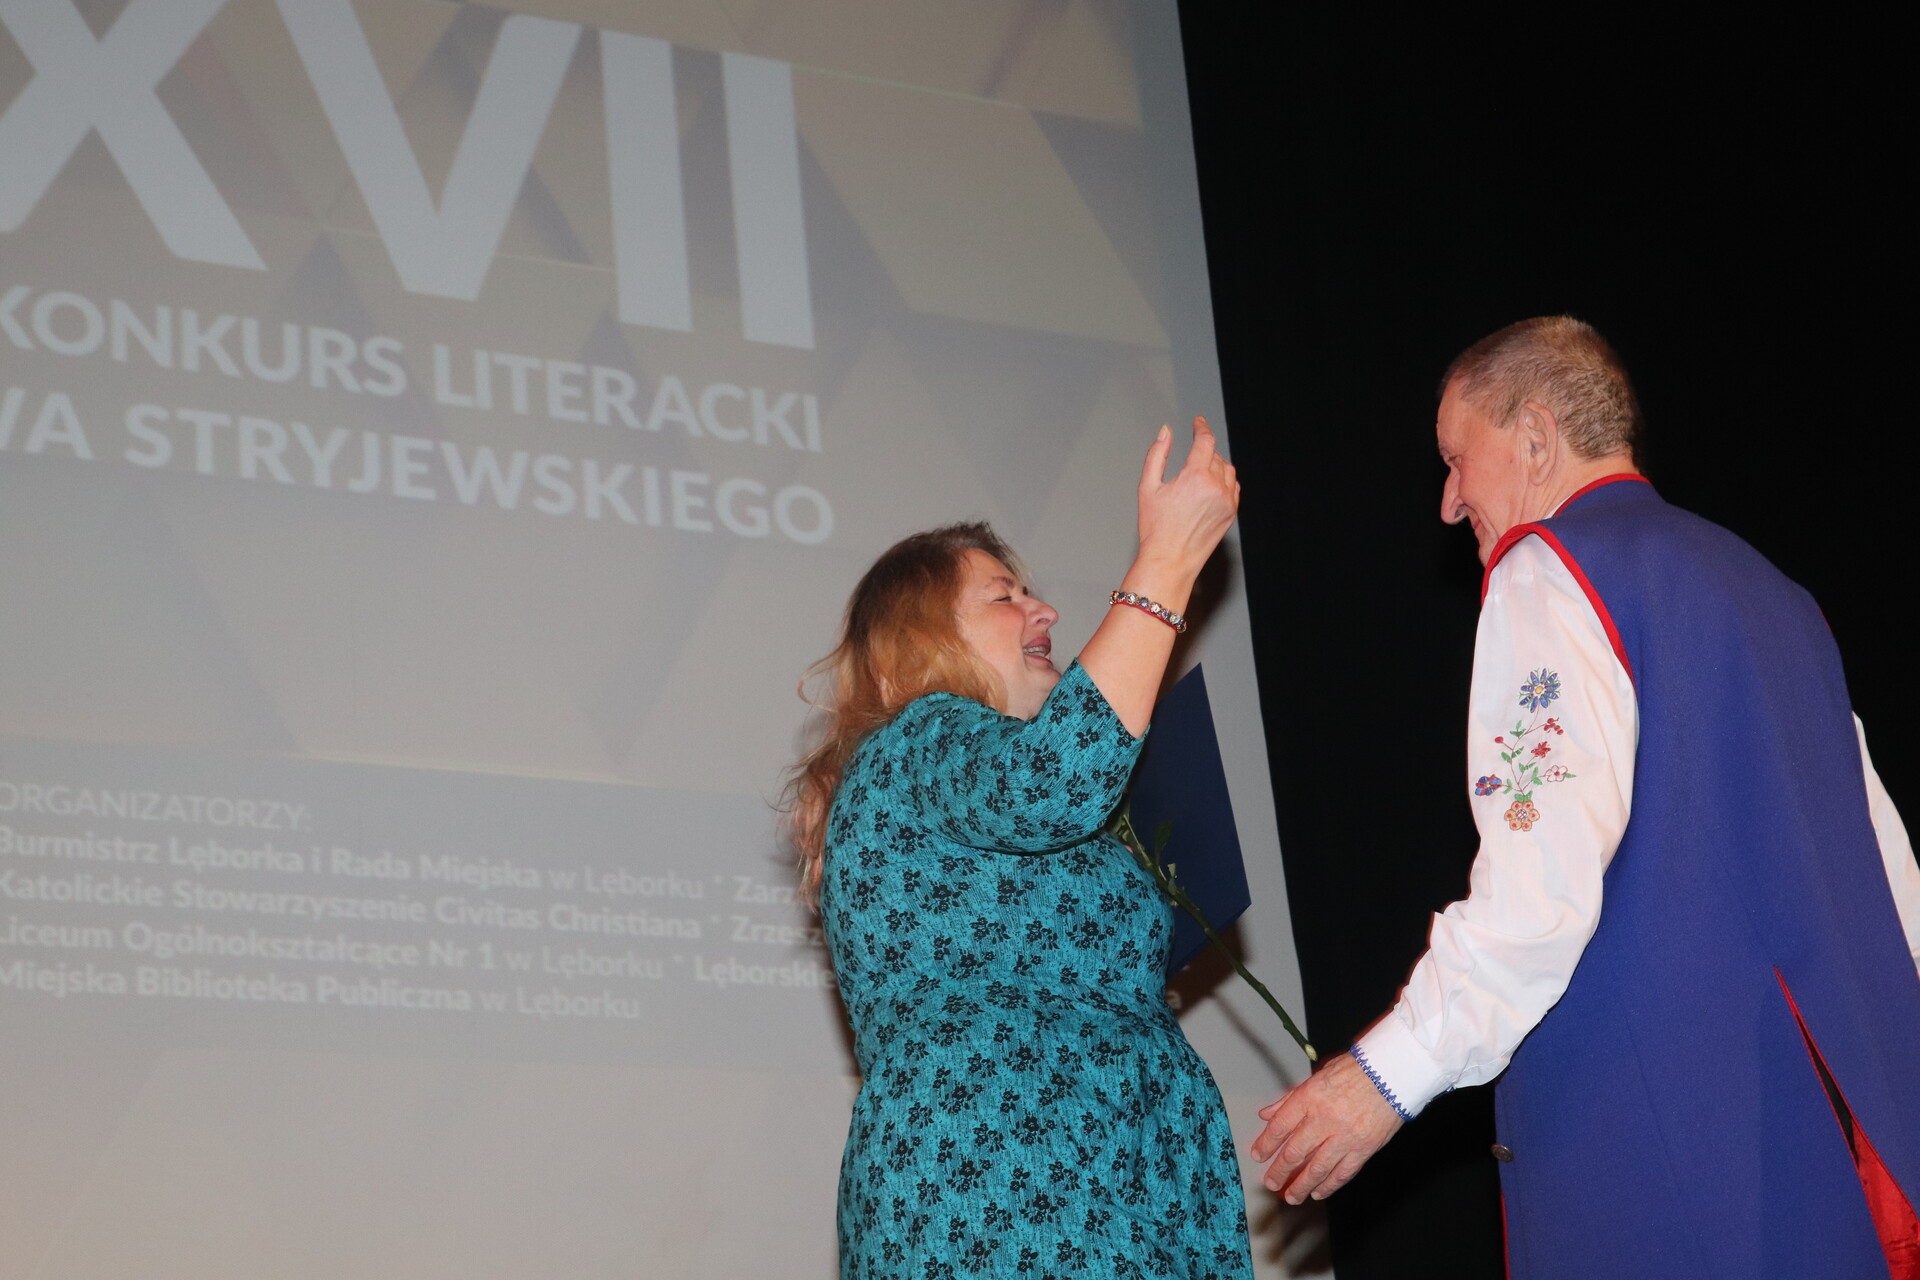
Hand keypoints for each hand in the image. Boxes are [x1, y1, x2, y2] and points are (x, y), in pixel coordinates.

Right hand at [1135, 416, 1239, 583]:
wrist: (1170, 560)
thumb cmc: (1155, 527)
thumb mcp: (1148, 487)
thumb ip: (1157, 454)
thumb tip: (1165, 432)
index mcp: (1195, 477)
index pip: (1205, 441)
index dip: (1201, 427)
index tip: (1198, 422)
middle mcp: (1216, 487)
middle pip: (1215, 455)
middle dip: (1204, 450)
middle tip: (1191, 454)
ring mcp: (1227, 501)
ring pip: (1227, 470)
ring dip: (1216, 464)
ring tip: (1200, 470)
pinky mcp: (1231, 514)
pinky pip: (1234, 488)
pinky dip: (1225, 480)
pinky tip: (1210, 486)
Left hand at [1250, 1051, 1403, 1203]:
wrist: (1392, 1073)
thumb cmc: (1355, 1070)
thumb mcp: (1317, 1076)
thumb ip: (1291, 1098)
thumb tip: (1267, 1113)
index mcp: (1310, 1098)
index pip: (1280, 1126)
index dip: (1266, 1144)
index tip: (1258, 1155)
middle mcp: (1325, 1119)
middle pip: (1295, 1152)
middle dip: (1280, 1171)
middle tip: (1271, 1182)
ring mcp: (1345, 1136)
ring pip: (1317, 1168)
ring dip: (1301, 1185)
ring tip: (1292, 1196)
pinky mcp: (1364, 1148)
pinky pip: (1343, 1172)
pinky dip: (1329, 1185)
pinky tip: (1319, 1192)